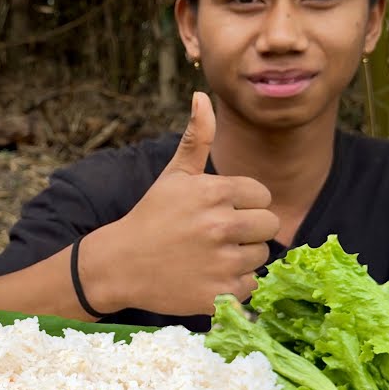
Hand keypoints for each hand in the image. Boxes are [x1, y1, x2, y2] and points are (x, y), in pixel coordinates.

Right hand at [89, 92, 277, 314]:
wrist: (119, 264)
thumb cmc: (151, 216)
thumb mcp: (174, 176)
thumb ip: (196, 137)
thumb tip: (201, 95)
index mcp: (214, 192)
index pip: (262, 196)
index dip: (244, 203)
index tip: (219, 211)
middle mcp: (221, 225)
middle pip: (269, 226)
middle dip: (248, 230)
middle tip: (217, 236)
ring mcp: (221, 261)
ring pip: (260, 257)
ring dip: (242, 258)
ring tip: (210, 256)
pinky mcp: (218, 293)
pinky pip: (250, 287)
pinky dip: (234, 286)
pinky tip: (208, 277)